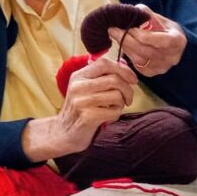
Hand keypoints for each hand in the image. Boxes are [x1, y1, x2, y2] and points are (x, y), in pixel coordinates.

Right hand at [22, 57, 137, 161]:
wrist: (64, 132)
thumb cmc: (80, 109)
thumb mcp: (84, 88)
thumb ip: (101, 77)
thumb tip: (125, 68)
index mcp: (78, 76)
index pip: (104, 63)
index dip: (123, 69)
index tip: (132, 79)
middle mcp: (78, 86)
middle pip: (114, 79)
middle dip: (128, 90)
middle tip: (128, 99)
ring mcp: (81, 101)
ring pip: (117, 95)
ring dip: (121, 104)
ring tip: (112, 108)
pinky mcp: (87, 116)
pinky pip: (114, 111)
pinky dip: (116, 115)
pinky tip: (107, 117)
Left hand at [107, 4, 185, 76]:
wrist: (170, 44)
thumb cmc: (163, 28)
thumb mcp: (159, 18)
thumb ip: (146, 14)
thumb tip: (131, 11)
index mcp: (178, 41)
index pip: (159, 41)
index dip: (142, 35)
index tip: (128, 27)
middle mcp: (172, 57)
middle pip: (146, 51)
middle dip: (127, 39)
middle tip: (113, 29)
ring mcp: (162, 67)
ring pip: (139, 59)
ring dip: (125, 46)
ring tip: (115, 35)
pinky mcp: (152, 73)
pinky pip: (136, 65)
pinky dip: (127, 54)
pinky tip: (122, 44)